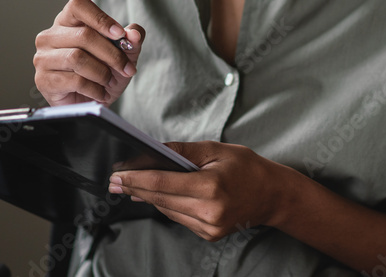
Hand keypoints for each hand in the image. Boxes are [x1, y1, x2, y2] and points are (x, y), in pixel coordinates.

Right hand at [34, 0, 145, 105]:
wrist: (90, 104)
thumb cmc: (103, 75)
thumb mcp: (123, 56)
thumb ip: (131, 41)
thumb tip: (135, 33)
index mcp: (67, 22)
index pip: (78, 5)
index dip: (101, 18)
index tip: (120, 34)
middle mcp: (50, 36)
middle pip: (83, 35)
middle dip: (112, 54)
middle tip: (127, 68)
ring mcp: (43, 58)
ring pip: (77, 58)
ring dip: (102, 73)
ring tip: (109, 82)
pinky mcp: (43, 80)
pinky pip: (74, 80)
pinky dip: (94, 89)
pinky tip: (100, 93)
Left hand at [108, 141, 304, 240]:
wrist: (272, 195)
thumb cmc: (247, 168)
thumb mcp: (215, 150)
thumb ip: (181, 152)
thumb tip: (151, 152)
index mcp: (212, 187)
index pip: (163, 183)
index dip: (136, 179)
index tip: (117, 175)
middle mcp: (209, 211)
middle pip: (160, 199)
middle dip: (135, 188)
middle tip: (114, 181)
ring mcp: (209, 226)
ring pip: (167, 210)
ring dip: (148, 197)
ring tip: (129, 186)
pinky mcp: (209, 234)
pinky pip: (178, 218)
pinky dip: (167, 205)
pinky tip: (157, 196)